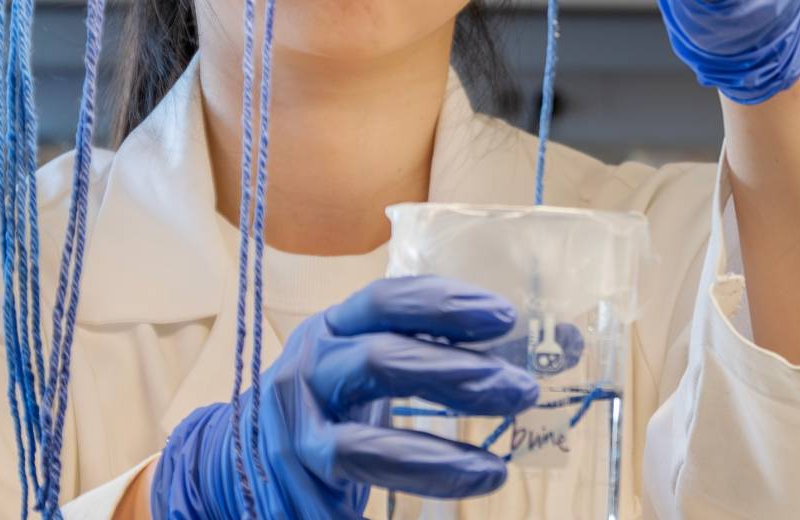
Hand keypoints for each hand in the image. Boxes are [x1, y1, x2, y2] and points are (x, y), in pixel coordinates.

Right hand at [149, 277, 538, 518]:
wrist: (241, 459)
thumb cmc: (333, 405)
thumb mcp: (377, 368)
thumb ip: (446, 357)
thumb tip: (557, 345)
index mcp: (334, 328)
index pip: (387, 301)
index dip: (444, 305)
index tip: (504, 317)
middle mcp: (309, 369)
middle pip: (382, 361)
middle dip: (458, 376)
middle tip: (521, 391)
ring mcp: (295, 431)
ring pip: (365, 445)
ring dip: (436, 458)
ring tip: (493, 470)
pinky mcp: (295, 484)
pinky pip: (350, 498)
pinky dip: (402, 497)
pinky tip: (452, 495)